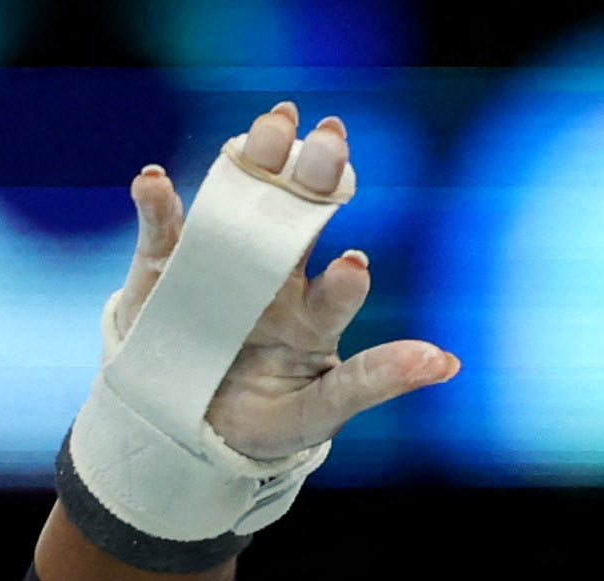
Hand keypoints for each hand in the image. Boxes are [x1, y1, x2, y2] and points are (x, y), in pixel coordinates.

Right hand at [105, 104, 459, 462]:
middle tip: (332, 142)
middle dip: (316, 176)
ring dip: (255, 161)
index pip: (338, 285)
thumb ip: (370, 384)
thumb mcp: (316, 415)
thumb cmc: (264, 421)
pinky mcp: (164, 267)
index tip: (352, 267)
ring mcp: (219, 264)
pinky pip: (161, 230)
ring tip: (270, 129)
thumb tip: (448, 362)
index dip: (346, 277)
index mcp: (313, 313)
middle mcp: (273, 275)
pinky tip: (155, 180)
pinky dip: (156, 203)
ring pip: (239, 201)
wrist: (184, 427)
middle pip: (300, 215)